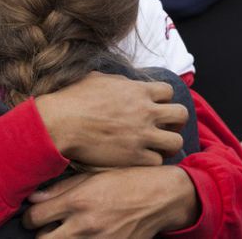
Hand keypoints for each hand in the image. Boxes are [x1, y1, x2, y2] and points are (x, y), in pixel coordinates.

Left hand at [23, 167, 198, 237]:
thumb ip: (62, 188)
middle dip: (42, 232)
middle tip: (50, 225)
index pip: (34, 217)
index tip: (37, 214)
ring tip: (68, 231)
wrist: (161, 197)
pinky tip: (86, 236)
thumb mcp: (95, 176)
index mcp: (79, 200)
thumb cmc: (129, 181)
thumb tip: (34, 199)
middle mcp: (85, 224)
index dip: (32, 216)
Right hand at [35, 72, 188, 167]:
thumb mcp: (99, 79)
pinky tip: (142, 158)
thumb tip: (127, 83)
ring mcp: (141, 136)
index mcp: (138, 91)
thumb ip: (121, 82)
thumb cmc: (74, 99)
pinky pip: (157, 162)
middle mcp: (145, 112)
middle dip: (176, 121)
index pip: (169, 92)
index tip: (156, 106)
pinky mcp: (133, 157)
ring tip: (158, 146)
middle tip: (166, 127)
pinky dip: (152, 161)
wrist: (60, 123)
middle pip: (181, 115)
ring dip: (168, 144)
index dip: (164, 100)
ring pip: (175, 142)